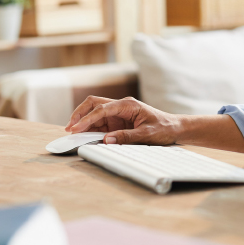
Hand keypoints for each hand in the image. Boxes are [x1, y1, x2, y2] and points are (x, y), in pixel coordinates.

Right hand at [65, 96, 180, 145]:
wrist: (174, 129)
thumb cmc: (163, 128)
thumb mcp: (147, 135)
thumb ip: (127, 137)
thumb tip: (107, 140)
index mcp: (128, 105)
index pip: (102, 109)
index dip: (87, 119)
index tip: (75, 128)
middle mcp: (121, 106)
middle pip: (94, 104)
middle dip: (79, 114)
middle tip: (69, 128)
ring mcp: (118, 114)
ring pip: (94, 112)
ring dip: (83, 121)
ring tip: (73, 134)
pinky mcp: (117, 122)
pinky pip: (99, 123)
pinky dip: (90, 128)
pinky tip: (83, 136)